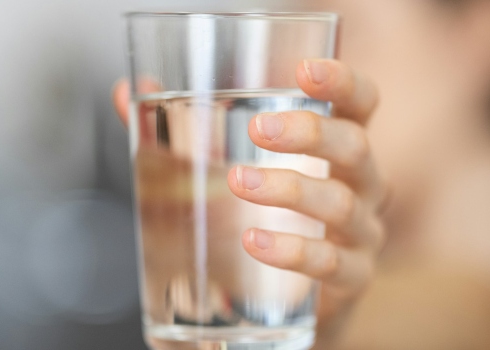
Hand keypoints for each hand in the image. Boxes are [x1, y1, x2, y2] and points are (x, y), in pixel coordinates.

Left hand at [113, 59, 385, 348]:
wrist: (287, 297)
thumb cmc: (266, 215)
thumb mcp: (229, 165)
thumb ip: (181, 129)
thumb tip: (128, 93)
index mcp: (338, 147)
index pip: (361, 103)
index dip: (342, 82)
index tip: (303, 70)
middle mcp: (361, 184)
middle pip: (355, 147)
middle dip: (308, 133)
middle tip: (257, 130)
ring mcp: (361, 232)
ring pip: (340, 203)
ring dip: (288, 189)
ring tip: (239, 182)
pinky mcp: (351, 278)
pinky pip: (331, 263)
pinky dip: (292, 250)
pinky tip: (255, 241)